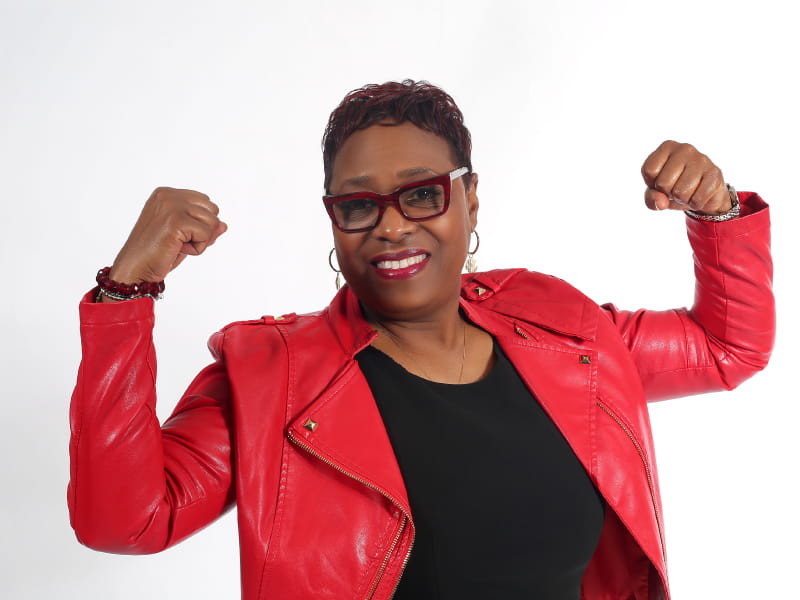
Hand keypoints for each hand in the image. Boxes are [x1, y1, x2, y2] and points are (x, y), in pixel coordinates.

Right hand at [108, 187, 226, 285]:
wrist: (135, 269)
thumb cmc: (157, 254)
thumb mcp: (185, 237)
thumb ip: (205, 227)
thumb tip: (224, 225)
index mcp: (167, 193)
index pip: (205, 202)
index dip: (200, 224)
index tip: (178, 234)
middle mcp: (168, 195)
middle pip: (212, 210)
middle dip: (203, 231)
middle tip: (178, 242)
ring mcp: (171, 206)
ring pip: (213, 222)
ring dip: (200, 241)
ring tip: (176, 245)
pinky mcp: (176, 220)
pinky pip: (206, 234)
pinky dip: (197, 249)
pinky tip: (176, 249)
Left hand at [641, 141, 730, 214]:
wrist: (704, 194)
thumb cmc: (675, 187)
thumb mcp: (656, 193)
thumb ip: (651, 198)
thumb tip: (661, 203)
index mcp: (667, 147)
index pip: (649, 170)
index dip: (653, 183)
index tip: (662, 180)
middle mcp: (685, 148)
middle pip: (663, 183)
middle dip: (668, 193)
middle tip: (677, 188)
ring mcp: (702, 159)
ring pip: (680, 193)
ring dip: (682, 199)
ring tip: (688, 191)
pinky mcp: (715, 173)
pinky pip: (697, 200)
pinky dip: (695, 204)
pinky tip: (699, 194)